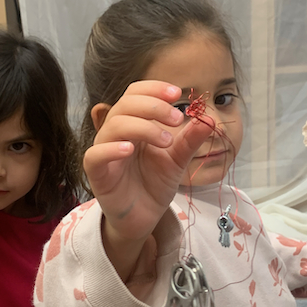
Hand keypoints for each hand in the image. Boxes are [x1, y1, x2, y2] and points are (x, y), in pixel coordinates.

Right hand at [84, 81, 213, 255]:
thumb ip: (190, 140)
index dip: (153, 89)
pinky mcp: (96, 173)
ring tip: (166, 141)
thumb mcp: (177, 159)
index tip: (176, 93)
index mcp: (133, 123)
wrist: (144, 217)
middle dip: (153, 107)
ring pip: (113, 125)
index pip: (135, 94)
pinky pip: (95, 155)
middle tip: (178, 119)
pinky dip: (111, 149)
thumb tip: (211, 120)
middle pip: (125, 105)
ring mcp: (104, 151)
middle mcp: (116, 133)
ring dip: (142, 127)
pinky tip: (129, 149)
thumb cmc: (154, 184)